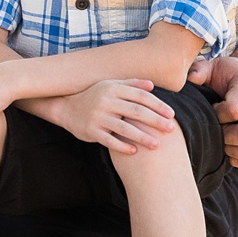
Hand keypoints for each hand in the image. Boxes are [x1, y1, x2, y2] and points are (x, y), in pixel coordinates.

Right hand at [56, 78, 176, 153]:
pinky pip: (109, 140)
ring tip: (157, 145)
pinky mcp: (91, 131)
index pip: (140, 96)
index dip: (157, 105)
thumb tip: (152, 85)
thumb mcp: (110, 86)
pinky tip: (134, 151)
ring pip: (124, 128)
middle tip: (171, 129)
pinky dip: (122, 146)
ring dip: (142, 137)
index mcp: (113, 88)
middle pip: (135, 111)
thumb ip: (131, 84)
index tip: (171, 114)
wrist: (67, 108)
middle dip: (155, 121)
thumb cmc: (94, 96)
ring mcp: (98, 117)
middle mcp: (106, 101)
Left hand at [188, 54, 237, 167]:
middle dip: (225, 137)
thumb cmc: (227, 75)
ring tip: (222, 138)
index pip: (234, 110)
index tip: (212, 109)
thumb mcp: (213, 66)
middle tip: (216, 129)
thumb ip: (199, 70)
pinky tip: (229, 147)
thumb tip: (190, 79)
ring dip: (231, 150)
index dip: (217, 115)